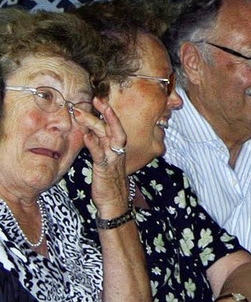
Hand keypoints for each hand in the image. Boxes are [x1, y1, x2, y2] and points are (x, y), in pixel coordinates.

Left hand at [74, 99, 128, 217]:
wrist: (115, 202)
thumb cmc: (110, 181)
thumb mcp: (106, 160)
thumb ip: (101, 146)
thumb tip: (91, 134)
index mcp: (117, 147)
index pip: (113, 125)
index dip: (107, 112)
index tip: (100, 99)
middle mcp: (117, 149)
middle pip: (111, 126)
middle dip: (104, 111)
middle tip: (95, 99)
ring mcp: (112, 157)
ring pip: (106, 136)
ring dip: (94, 123)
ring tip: (82, 113)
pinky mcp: (105, 168)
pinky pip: (99, 153)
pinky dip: (93, 143)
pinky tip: (86, 135)